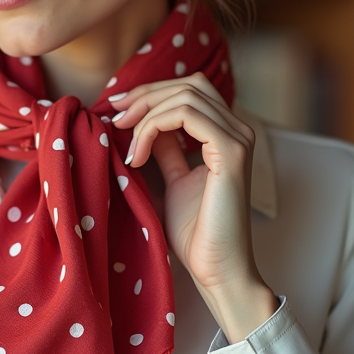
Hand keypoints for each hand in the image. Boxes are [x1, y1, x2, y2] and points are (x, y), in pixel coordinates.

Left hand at [110, 72, 276, 341]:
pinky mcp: (231, 152)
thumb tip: (144, 122)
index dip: (151, 92)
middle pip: (190, 85)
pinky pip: (186, 115)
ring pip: (185, 96)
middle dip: (146, 95)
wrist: (215, 268)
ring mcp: (238, 139)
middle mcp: (238, 131)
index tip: (116, 109)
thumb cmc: (196, 231)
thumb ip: (166, 148)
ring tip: (126, 143)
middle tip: (115, 116)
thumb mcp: (173, 178)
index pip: (191, 89)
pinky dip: (154, 127)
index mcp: (227, 134)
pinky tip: (137, 155)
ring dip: (146, 113)